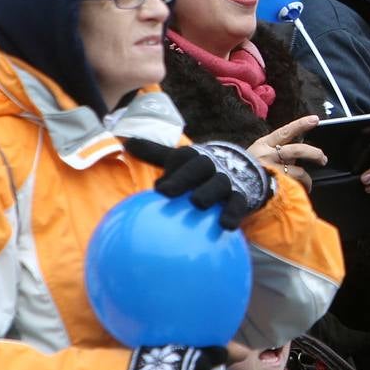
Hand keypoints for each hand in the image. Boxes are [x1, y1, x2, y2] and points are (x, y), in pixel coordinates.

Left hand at [123, 138, 272, 229]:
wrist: (242, 171)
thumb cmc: (199, 170)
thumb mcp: (180, 160)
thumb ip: (155, 154)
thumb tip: (127, 143)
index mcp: (194, 157)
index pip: (182, 159)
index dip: (172, 170)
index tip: (158, 188)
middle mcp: (211, 166)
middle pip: (199, 168)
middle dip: (183, 178)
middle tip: (166, 192)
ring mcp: (226, 182)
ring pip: (218, 185)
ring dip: (208, 193)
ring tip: (198, 203)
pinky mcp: (241, 197)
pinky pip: (237, 205)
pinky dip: (232, 214)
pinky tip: (226, 226)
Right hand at [249, 115, 326, 191]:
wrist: (228, 186)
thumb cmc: (244, 169)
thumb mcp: (255, 154)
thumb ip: (274, 150)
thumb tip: (296, 153)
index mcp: (263, 144)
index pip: (285, 131)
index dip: (300, 125)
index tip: (315, 119)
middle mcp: (267, 155)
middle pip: (296, 150)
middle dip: (313, 153)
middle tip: (323, 159)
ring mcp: (269, 171)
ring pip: (297, 172)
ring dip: (307, 179)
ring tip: (308, 184)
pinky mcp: (272, 186)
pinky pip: (292, 187)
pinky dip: (298, 189)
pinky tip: (299, 192)